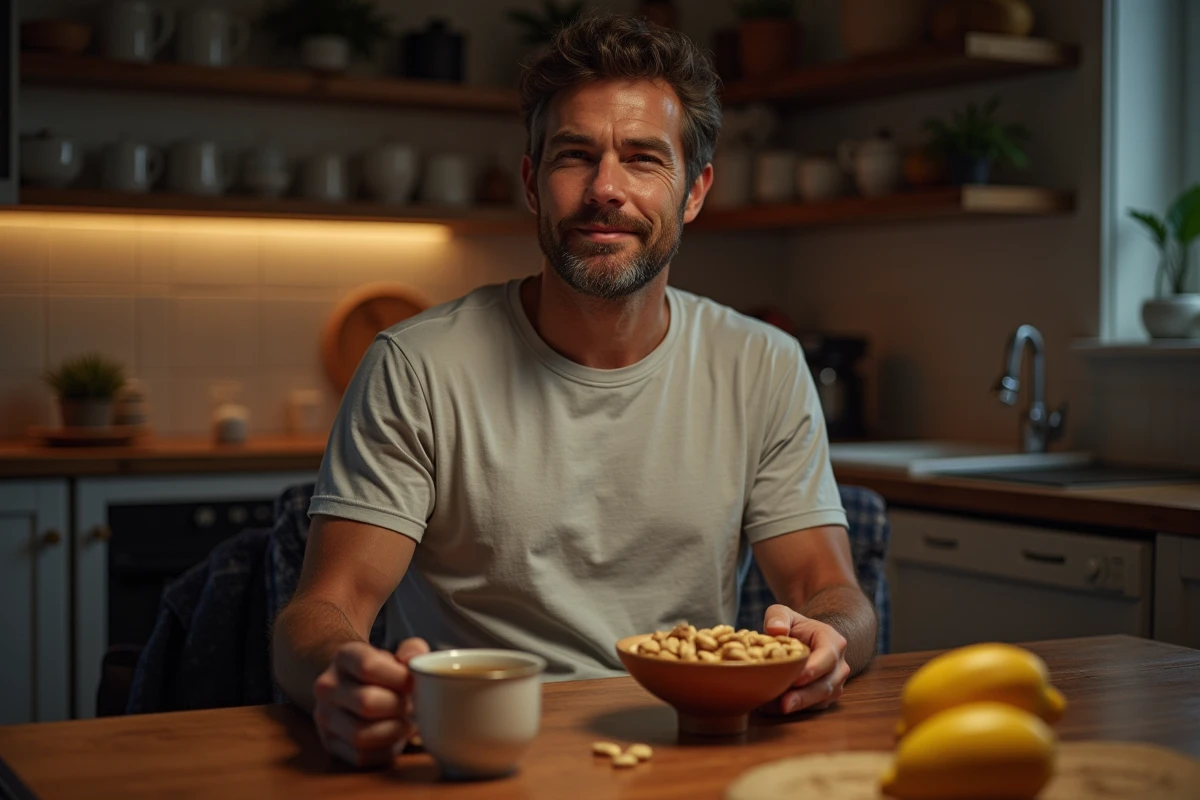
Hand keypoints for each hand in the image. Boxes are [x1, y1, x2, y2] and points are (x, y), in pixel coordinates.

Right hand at [312, 638, 428, 766]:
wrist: (358, 688)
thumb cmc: (386, 671)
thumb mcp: (399, 653)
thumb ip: (413, 651)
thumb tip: (412, 662)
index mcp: (344, 657)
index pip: (368, 666)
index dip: (399, 678)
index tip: (414, 684)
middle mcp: (327, 686)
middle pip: (366, 702)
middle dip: (399, 707)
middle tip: (415, 706)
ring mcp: (324, 717)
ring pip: (361, 734)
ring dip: (394, 731)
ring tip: (408, 722)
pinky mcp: (330, 744)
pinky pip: (360, 756)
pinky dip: (386, 751)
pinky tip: (396, 737)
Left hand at [762, 604, 848, 713]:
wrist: (807, 640)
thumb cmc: (795, 627)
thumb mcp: (784, 614)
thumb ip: (778, 617)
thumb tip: (776, 630)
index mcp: (832, 642)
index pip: (828, 656)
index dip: (813, 669)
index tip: (796, 678)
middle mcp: (839, 665)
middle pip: (826, 684)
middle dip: (804, 696)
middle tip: (783, 704)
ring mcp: (835, 683)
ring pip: (821, 699)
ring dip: (798, 705)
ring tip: (772, 708)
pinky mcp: (826, 698)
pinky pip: (813, 707)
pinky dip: (795, 709)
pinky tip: (773, 708)